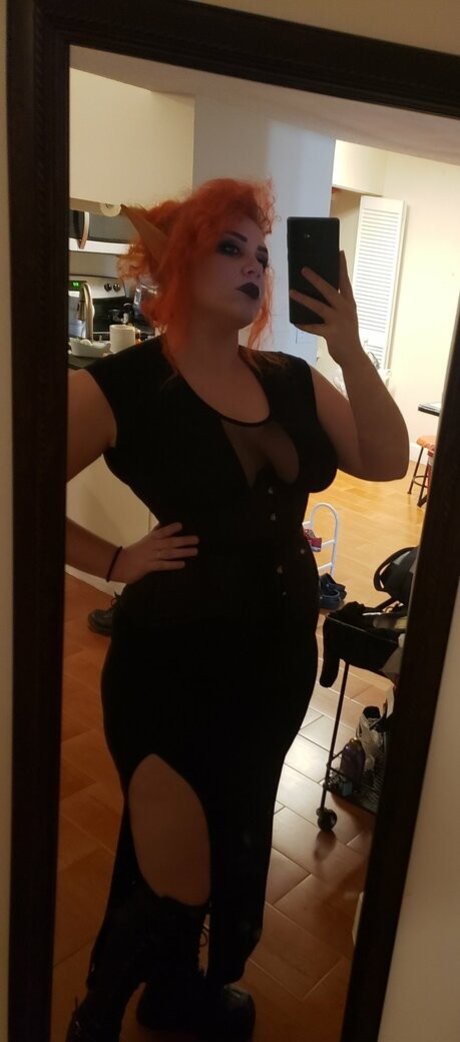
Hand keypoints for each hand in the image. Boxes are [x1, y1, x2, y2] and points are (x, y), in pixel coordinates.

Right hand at [111, 522, 198, 582]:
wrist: (120, 563)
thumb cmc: (137, 551)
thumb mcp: (146, 540)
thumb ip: (156, 532)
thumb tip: (165, 523)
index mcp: (151, 538)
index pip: (162, 531)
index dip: (171, 528)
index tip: (181, 525)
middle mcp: (152, 546)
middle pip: (169, 542)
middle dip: (183, 540)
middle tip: (196, 539)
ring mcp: (150, 556)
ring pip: (168, 553)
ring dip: (182, 552)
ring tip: (194, 551)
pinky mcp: (148, 567)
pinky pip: (162, 565)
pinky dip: (172, 564)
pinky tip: (182, 564)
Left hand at [289, 251, 363, 367]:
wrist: (354, 356)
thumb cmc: (347, 334)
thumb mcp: (347, 316)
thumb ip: (337, 305)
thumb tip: (319, 294)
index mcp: (350, 303)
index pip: (345, 281)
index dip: (342, 267)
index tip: (339, 252)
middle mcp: (345, 309)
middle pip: (329, 290)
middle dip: (316, 279)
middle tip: (304, 269)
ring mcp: (338, 321)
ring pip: (318, 306)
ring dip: (303, 299)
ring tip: (291, 292)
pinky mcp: (331, 333)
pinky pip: (313, 327)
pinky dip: (303, 324)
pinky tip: (295, 321)